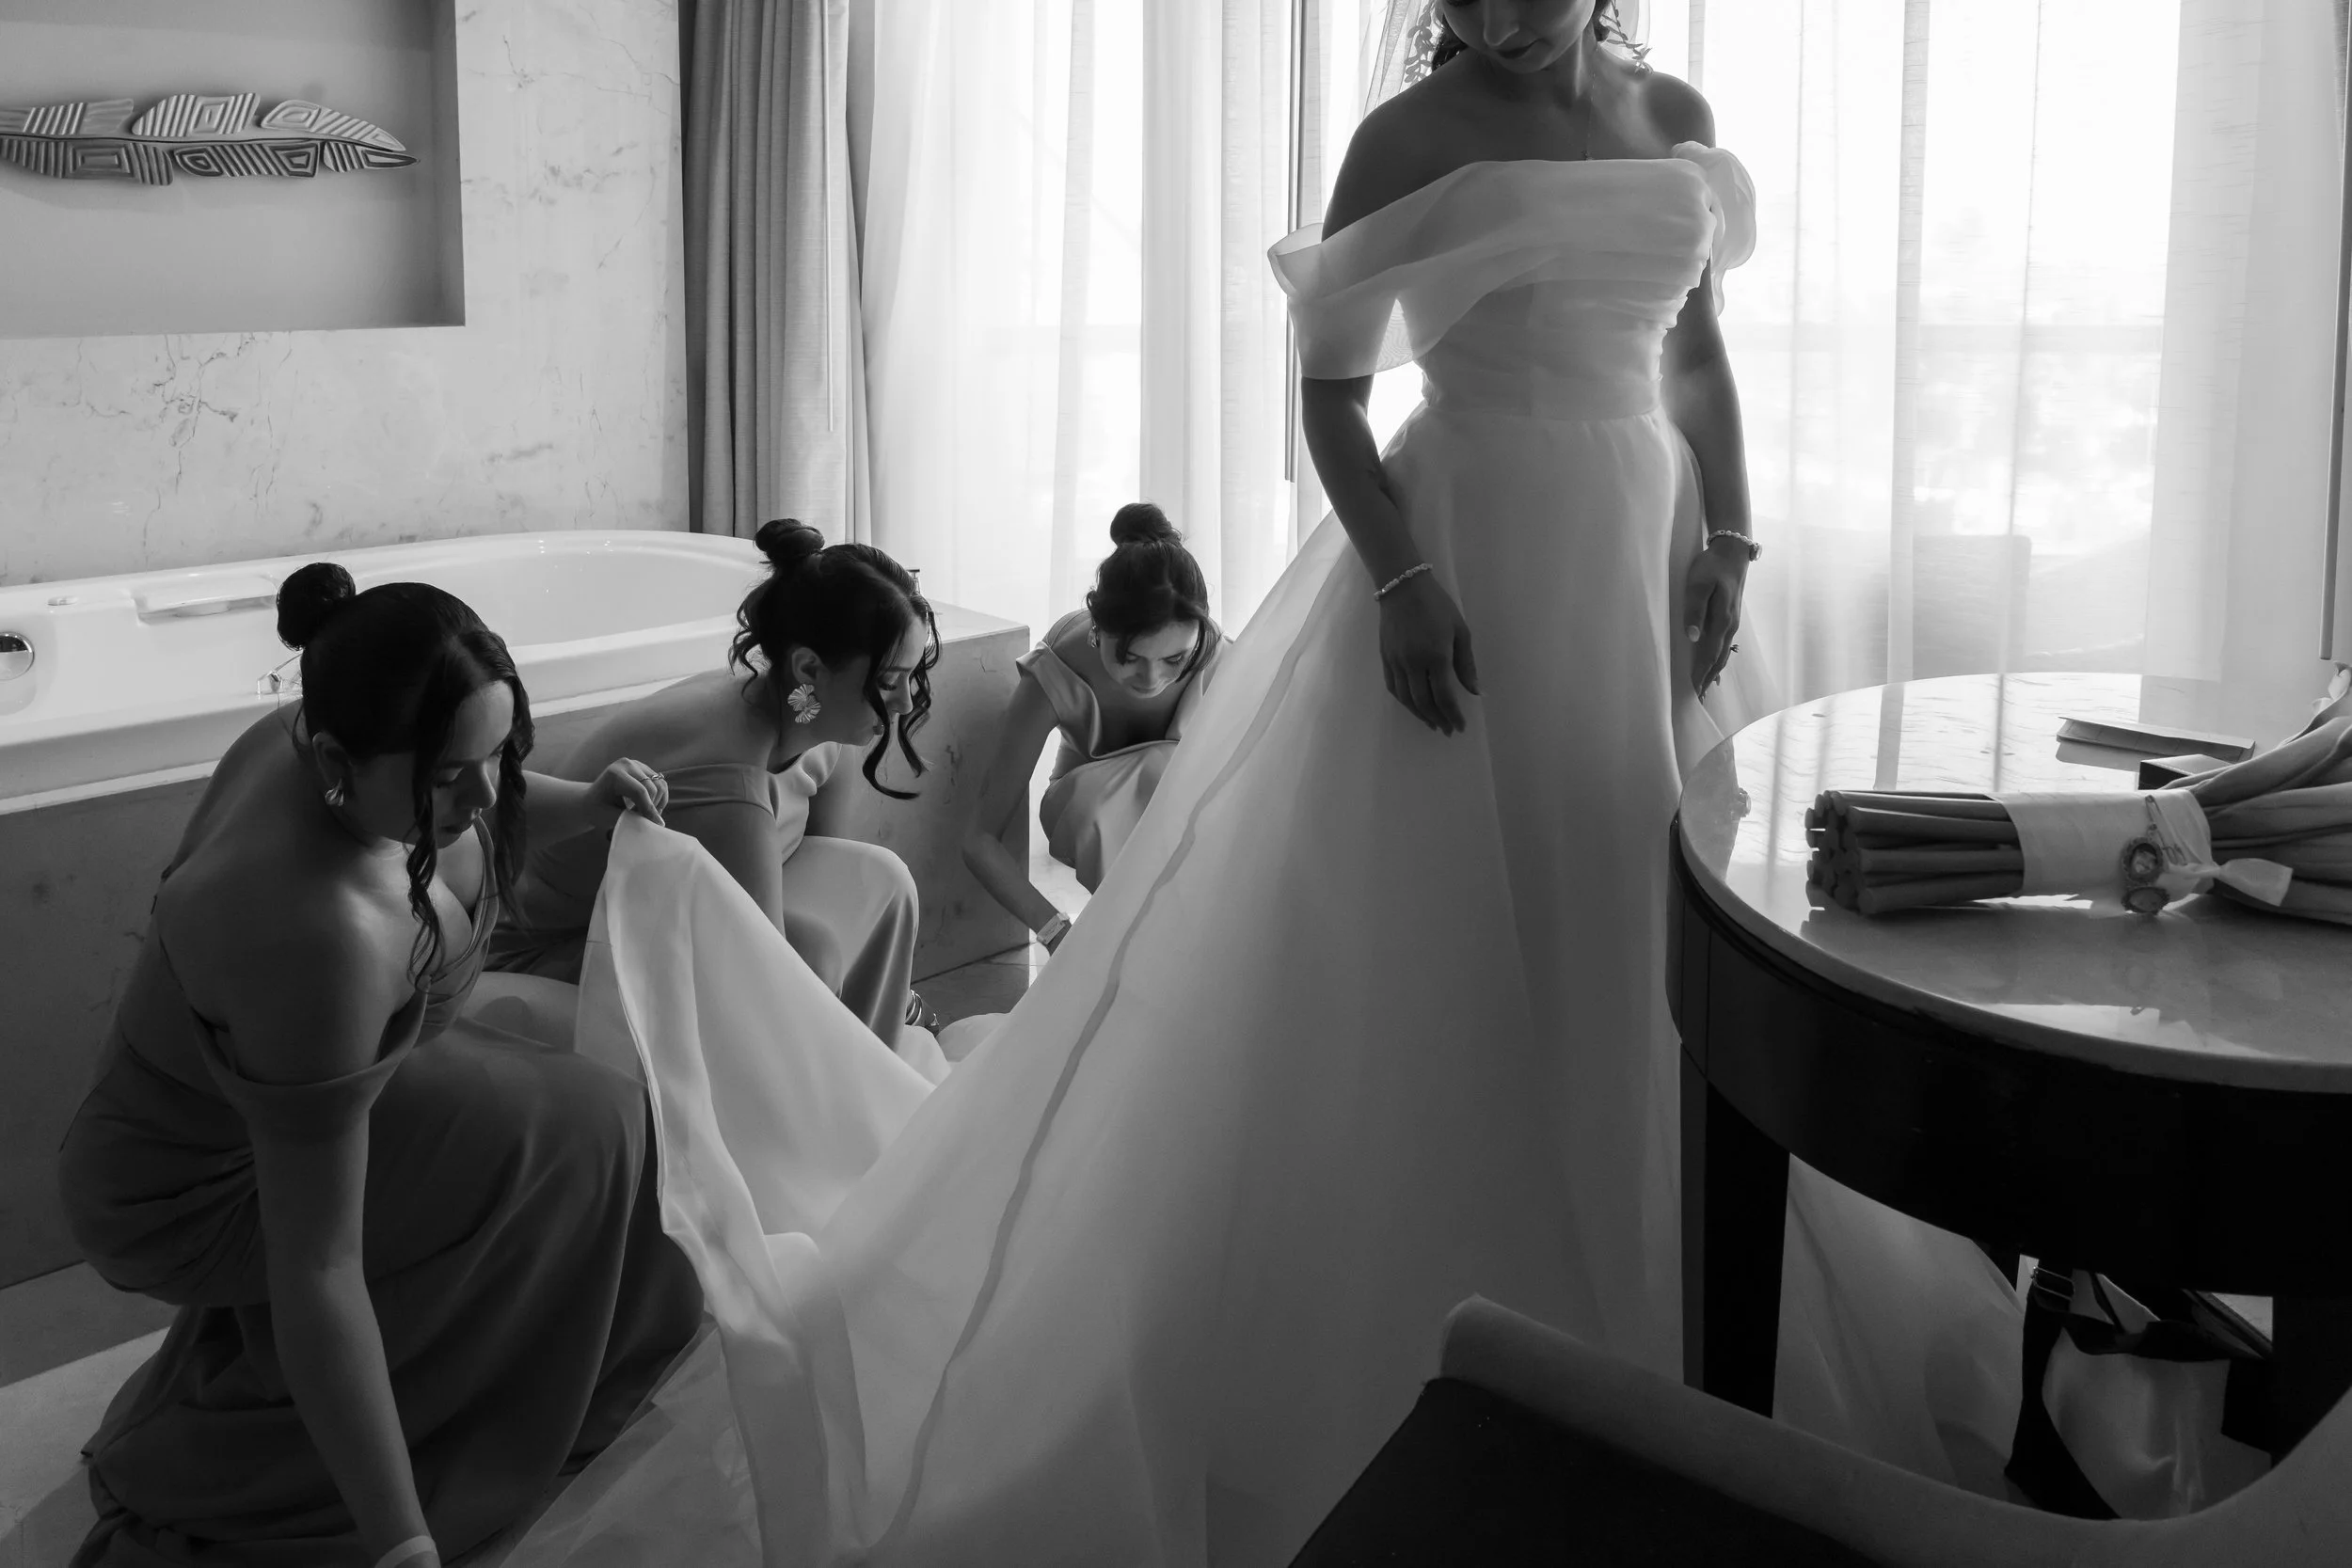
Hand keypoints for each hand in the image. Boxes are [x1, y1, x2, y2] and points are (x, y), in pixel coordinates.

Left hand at [589, 758, 667, 829]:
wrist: (591, 799)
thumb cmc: (597, 809)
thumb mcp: (609, 816)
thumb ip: (632, 819)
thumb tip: (658, 822)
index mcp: (614, 774)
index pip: (639, 791)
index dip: (649, 809)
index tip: (655, 824)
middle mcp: (627, 764)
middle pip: (651, 788)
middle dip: (651, 807)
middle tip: (643, 820)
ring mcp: (637, 764)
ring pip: (660, 785)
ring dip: (658, 802)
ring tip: (646, 814)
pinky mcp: (644, 768)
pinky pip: (661, 783)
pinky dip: (660, 797)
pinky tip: (650, 807)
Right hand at [1377, 574, 1479, 734]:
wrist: (1402, 587)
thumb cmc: (1437, 606)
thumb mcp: (1460, 631)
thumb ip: (1466, 664)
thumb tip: (1475, 691)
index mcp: (1435, 656)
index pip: (1444, 696)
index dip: (1453, 715)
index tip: (1460, 726)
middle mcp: (1413, 664)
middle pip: (1424, 702)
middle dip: (1438, 720)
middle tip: (1448, 730)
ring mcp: (1396, 662)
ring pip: (1406, 699)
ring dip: (1420, 715)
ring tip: (1432, 723)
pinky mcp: (1385, 658)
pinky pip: (1393, 688)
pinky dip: (1404, 702)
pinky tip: (1413, 706)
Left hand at [1683, 539, 1748, 696]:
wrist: (1732, 552)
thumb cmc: (1712, 566)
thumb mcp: (1698, 584)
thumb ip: (1694, 610)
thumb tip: (1692, 637)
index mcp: (1722, 620)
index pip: (1709, 654)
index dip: (1700, 673)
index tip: (1692, 691)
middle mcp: (1730, 625)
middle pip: (1718, 659)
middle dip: (1708, 678)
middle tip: (1698, 699)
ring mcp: (1732, 622)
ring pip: (1723, 653)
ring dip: (1714, 671)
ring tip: (1705, 688)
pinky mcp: (1730, 617)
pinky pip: (1725, 645)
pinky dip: (1718, 659)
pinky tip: (1714, 666)